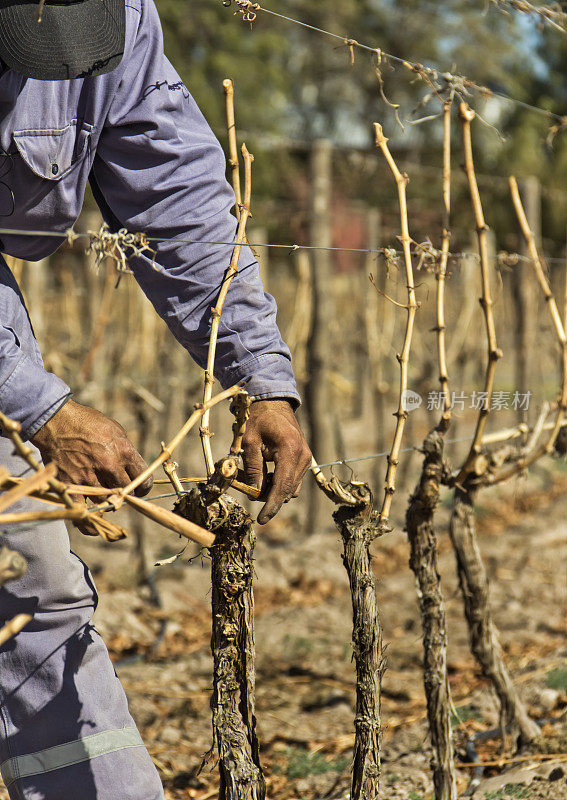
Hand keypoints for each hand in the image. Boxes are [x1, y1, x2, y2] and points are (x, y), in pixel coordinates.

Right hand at [31, 400, 152, 532]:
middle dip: (126, 493)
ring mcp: (90, 477)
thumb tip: (133, 468)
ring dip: (106, 499)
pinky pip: (82, 511)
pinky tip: (93, 527)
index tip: (140, 488)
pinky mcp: (72, 485)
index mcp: (124, 451)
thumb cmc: (87, 422)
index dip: (144, 486)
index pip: (144, 478)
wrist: (56, 421)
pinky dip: (88, 522)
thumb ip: (126, 450)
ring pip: (107, 500)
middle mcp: (110, 466)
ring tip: (102, 492)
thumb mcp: (115, 430)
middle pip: (127, 491)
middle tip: (121, 491)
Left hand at [242, 399, 311, 524]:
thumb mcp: (249, 442)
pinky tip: (268, 473)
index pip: (283, 486)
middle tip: (249, 490)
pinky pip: (293, 479)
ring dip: (275, 490)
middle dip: (269, 497)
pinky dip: (280, 483)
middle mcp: (303, 456)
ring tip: (258, 477)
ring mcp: (306, 458)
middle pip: (288, 490)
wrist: (273, 402)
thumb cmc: (258, 418)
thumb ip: (253, 469)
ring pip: (292, 487)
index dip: (272, 505)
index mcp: (290, 450)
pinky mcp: (304, 458)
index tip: (262, 519)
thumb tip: (255, 494)